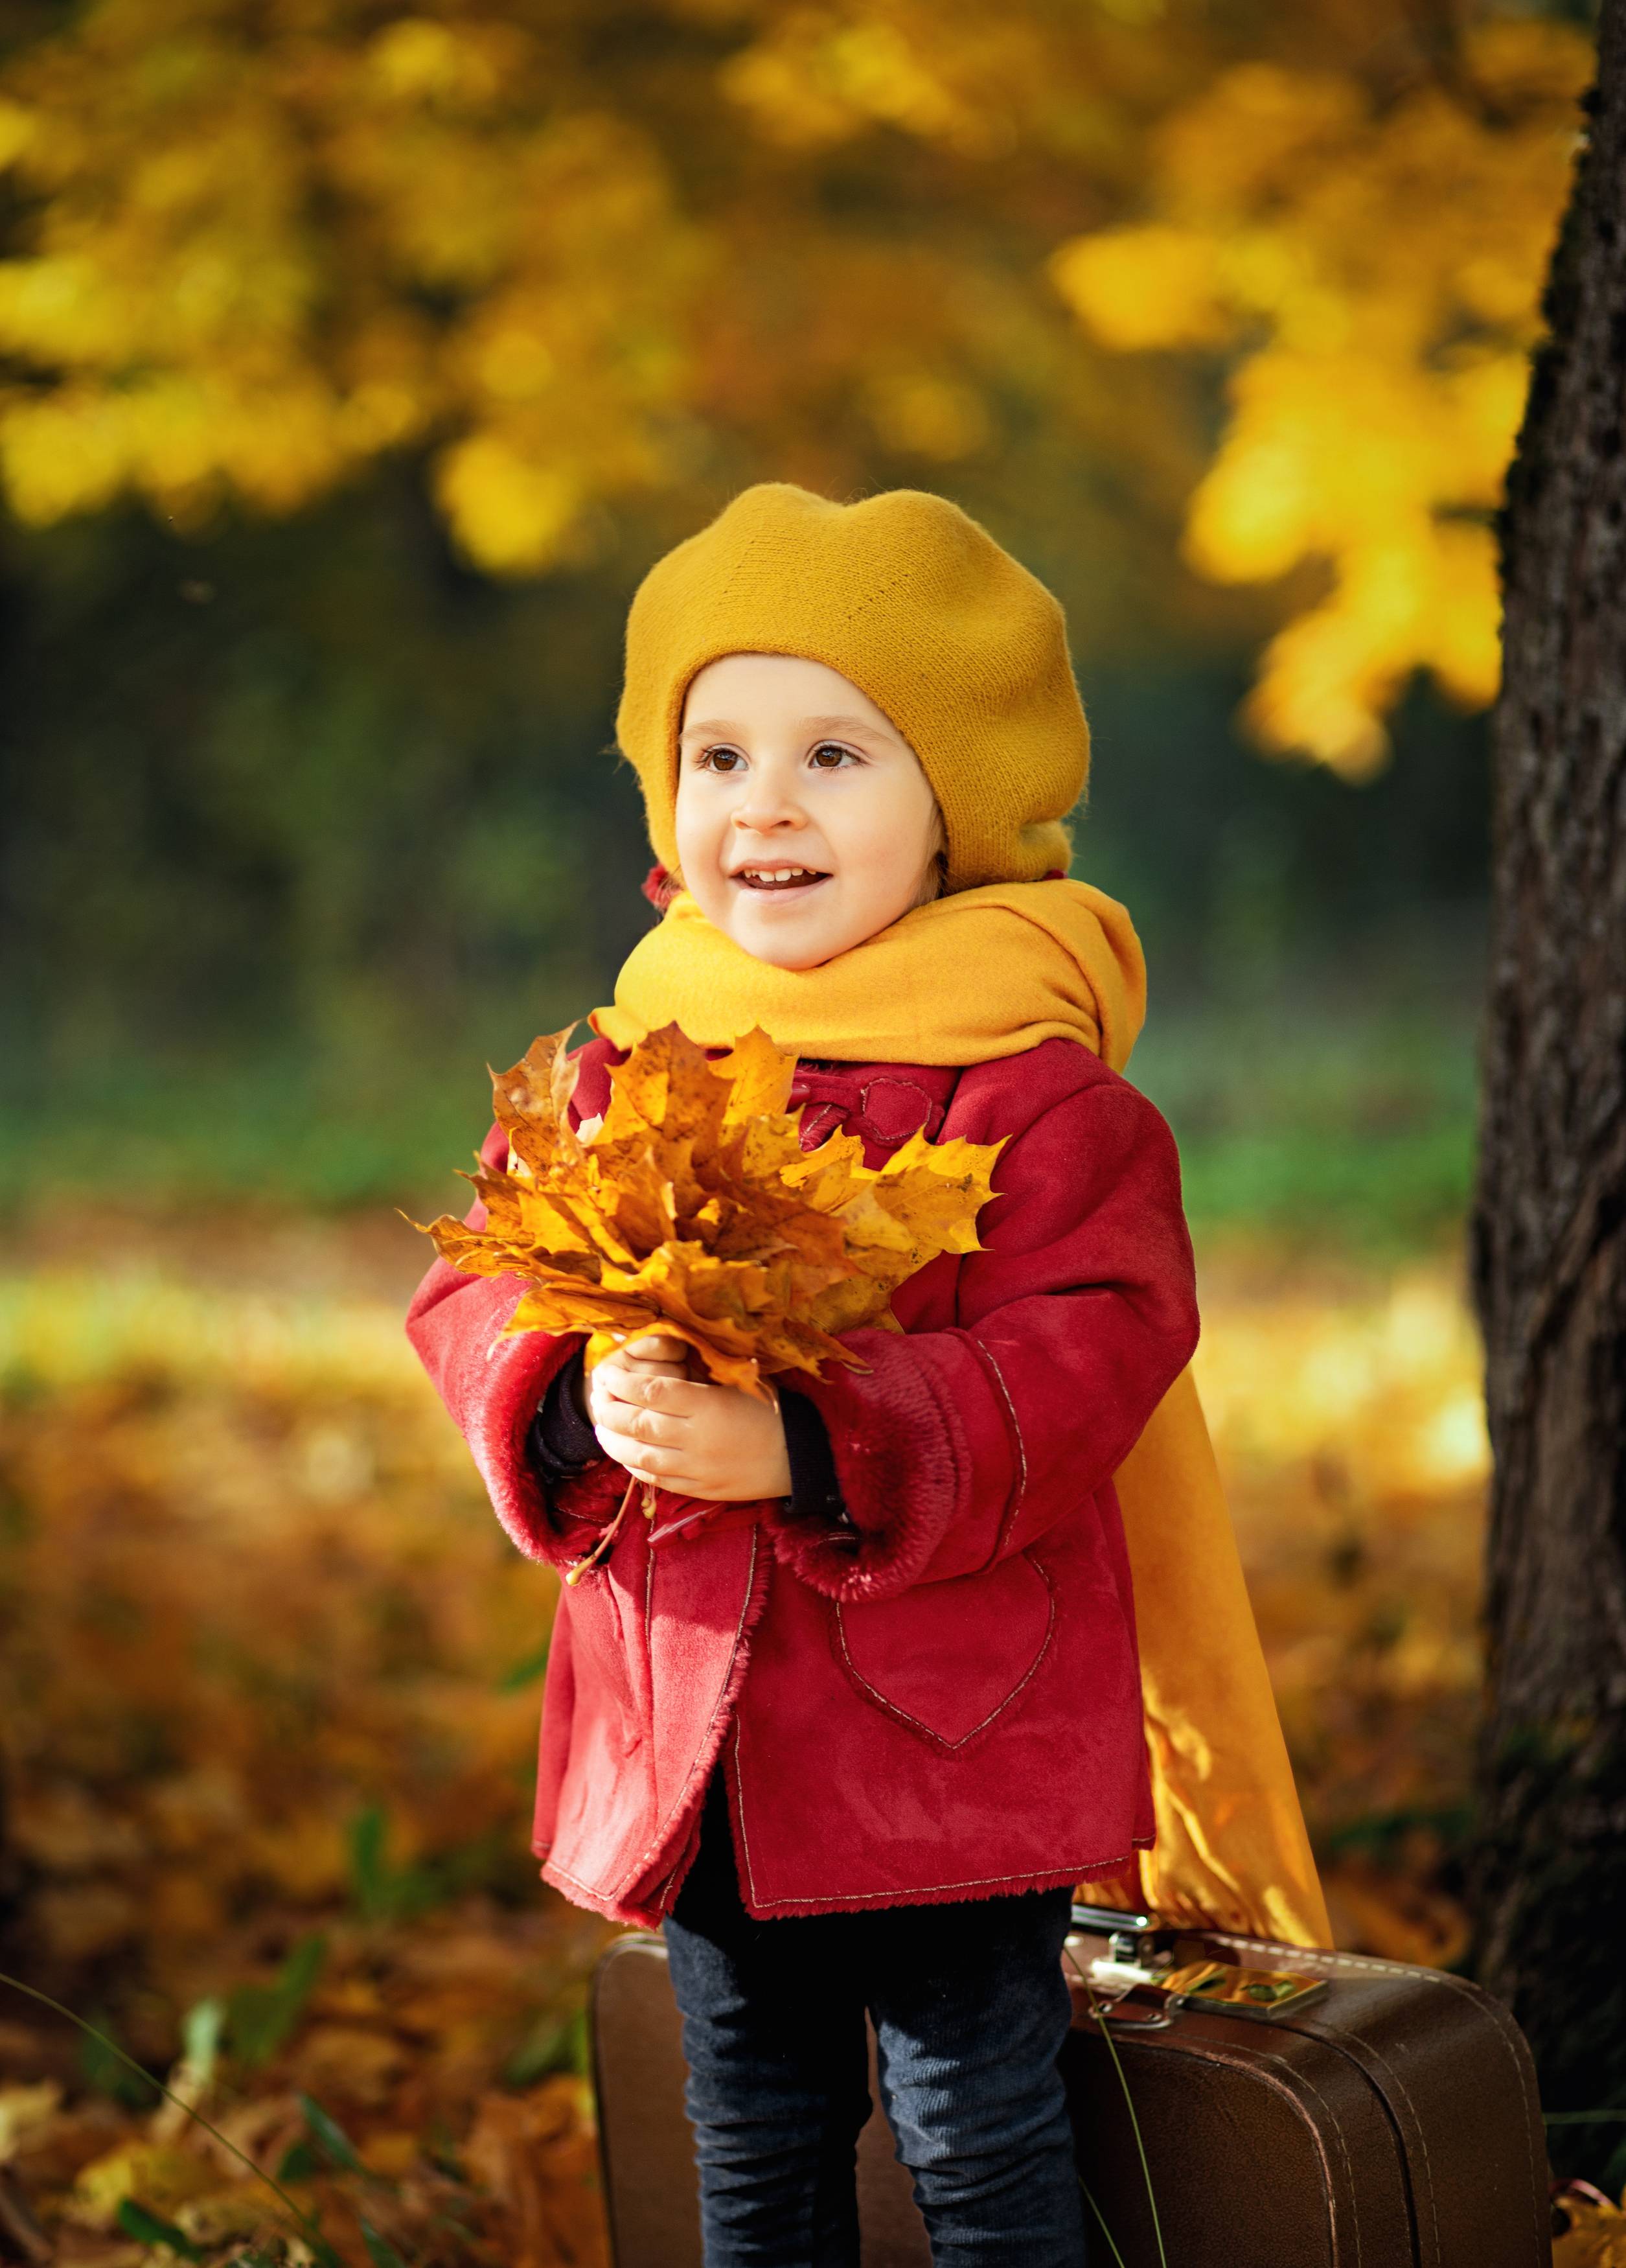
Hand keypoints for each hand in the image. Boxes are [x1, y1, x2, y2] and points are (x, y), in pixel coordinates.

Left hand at [586, 1334, 791, 1501]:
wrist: (799, 1455)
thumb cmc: (770, 1409)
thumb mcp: (738, 1381)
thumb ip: (699, 1375)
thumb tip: (658, 1358)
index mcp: (709, 1405)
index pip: (652, 1392)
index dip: (623, 1383)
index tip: (608, 1374)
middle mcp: (697, 1439)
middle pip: (639, 1425)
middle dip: (610, 1412)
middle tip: (597, 1400)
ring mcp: (697, 1469)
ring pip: (641, 1457)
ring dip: (614, 1443)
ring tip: (601, 1429)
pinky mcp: (700, 1490)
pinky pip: (657, 1480)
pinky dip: (635, 1466)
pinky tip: (625, 1454)